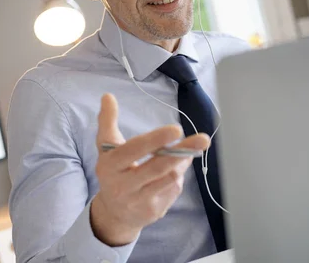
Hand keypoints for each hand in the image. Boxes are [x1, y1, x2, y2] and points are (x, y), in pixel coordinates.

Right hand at [90, 93, 209, 245]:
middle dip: (181, 152)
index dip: (155, 140)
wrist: (114, 211)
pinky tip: (175, 169)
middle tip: (202, 139)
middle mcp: (122, 185)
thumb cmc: (113, 170)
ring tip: (188, 150)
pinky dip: (178, 176)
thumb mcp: (106, 147)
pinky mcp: (153, 211)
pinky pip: (173, 189)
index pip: (133, 150)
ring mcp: (139, 201)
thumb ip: (107, 121)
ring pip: (170, 178)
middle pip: (157, 167)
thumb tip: (108, 96)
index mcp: (109, 165)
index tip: (176, 129)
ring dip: (180, 162)